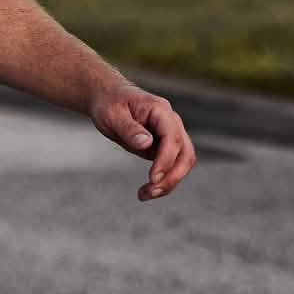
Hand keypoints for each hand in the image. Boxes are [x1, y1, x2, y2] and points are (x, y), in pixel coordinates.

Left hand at [89, 85, 195, 202]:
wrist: (109, 98)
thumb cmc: (109, 104)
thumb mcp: (112, 114)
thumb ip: (129, 128)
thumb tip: (147, 144)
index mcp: (160, 110)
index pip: (172, 137)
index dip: (165, 159)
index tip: (153, 178)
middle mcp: (172, 123)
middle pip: (185, 154)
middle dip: (171, 176)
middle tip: (150, 191)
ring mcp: (171, 135)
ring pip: (182, 163)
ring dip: (169, 182)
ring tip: (145, 195)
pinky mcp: (165, 147)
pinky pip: (171, 166)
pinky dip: (162, 180)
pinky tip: (146, 191)